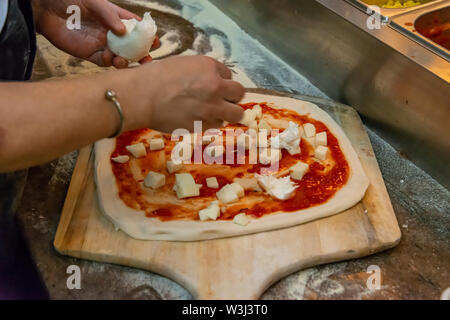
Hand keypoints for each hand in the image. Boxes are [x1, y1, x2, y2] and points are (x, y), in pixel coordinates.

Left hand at [34, 0, 149, 67]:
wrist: (45, 8)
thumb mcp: (94, 1)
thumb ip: (109, 15)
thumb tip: (123, 31)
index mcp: (114, 18)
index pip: (135, 27)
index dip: (147, 34)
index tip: (156, 40)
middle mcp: (110, 32)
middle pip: (131, 46)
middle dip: (141, 53)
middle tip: (148, 60)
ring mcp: (100, 44)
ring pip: (119, 56)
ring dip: (126, 61)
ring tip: (125, 61)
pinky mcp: (89, 53)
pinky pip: (103, 61)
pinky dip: (109, 62)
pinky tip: (110, 59)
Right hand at [123, 56, 244, 132]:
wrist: (141, 97)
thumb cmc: (154, 76)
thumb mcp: (182, 64)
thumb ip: (201, 72)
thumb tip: (209, 81)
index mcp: (209, 67)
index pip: (229, 75)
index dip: (221, 81)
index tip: (211, 86)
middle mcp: (216, 87)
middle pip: (240, 94)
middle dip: (232, 97)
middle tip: (221, 100)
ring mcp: (211, 108)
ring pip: (235, 114)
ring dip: (225, 113)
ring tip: (211, 113)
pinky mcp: (204, 125)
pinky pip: (216, 126)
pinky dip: (210, 124)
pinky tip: (197, 119)